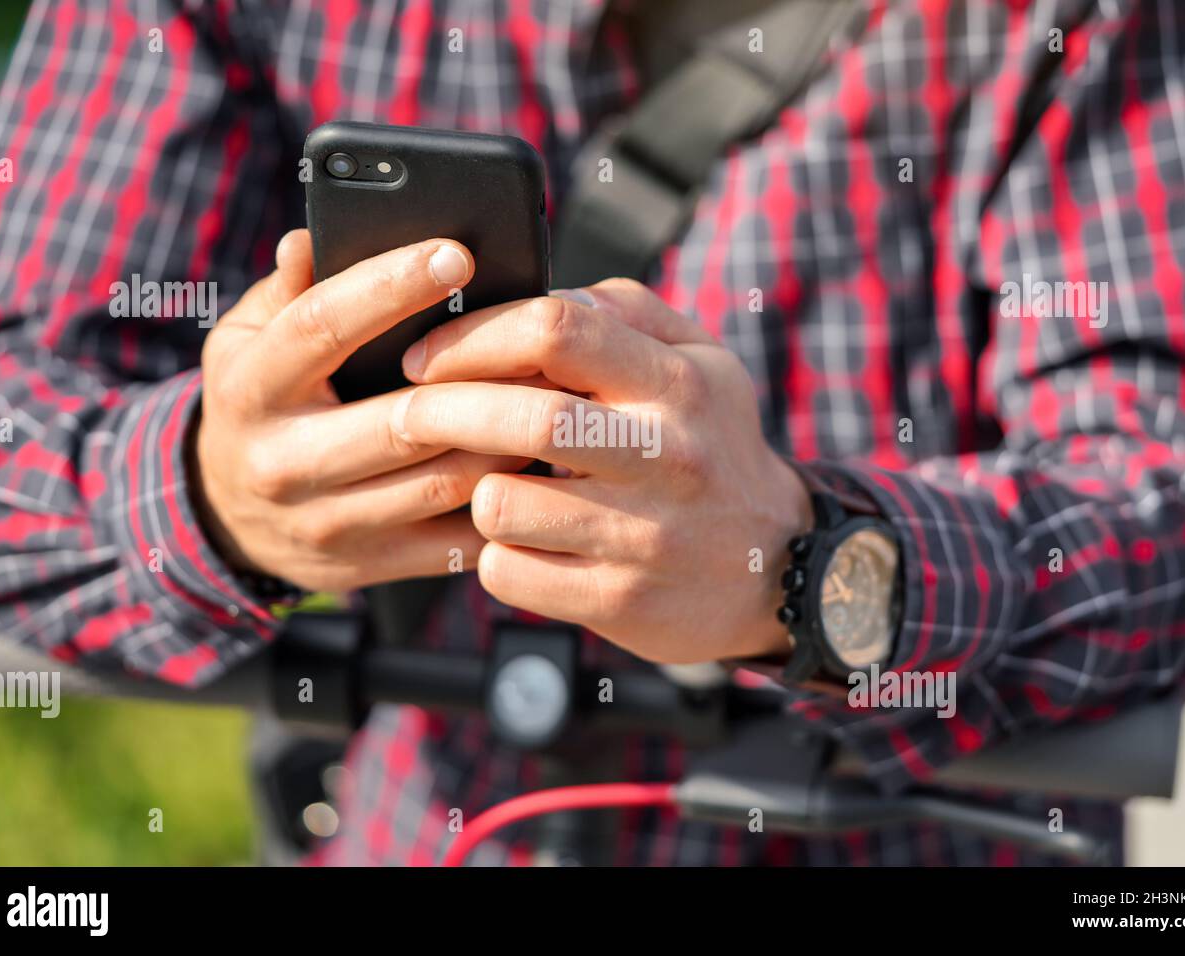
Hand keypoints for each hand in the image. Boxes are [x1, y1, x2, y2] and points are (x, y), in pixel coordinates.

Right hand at [189, 230, 529, 592]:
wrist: (229, 520)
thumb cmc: (259, 405)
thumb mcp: (246, 341)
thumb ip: (286, 292)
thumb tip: (310, 240)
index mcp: (251, 391)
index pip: (322, 328)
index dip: (391, 287)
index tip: (456, 255)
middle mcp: (284, 463)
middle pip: (402, 420)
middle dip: (481, 380)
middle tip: (541, 339)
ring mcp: (328, 522)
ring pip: (442, 481)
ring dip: (507, 440)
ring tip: (552, 395)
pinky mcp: (370, 565)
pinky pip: (456, 536)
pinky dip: (505, 499)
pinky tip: (538, 462)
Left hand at [392, 279, 812, 662]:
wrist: (779, 569)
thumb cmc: (715, 450)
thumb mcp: (702, 363)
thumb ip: (624, 314)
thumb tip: (532, 294)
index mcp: (678, 384)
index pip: (558, 329)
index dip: (474, 335)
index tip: (427, 356)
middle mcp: (667, 457)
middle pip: (523, 417)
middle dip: (440, 411)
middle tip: (405, 415)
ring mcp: (644, 536)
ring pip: (501, 504)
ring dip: (474, 492)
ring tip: (495, 487)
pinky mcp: (619, 601)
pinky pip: (508, 572)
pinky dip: (496, 555)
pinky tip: (525, 543)